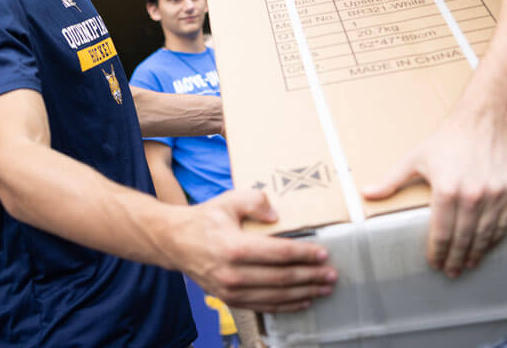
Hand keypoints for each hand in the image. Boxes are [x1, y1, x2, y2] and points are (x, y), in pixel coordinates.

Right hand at [168, 189, 336, 312]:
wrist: (175, 243)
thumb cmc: (205, 219)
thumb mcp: (228, 201)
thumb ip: (254, 201)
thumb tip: (277, 214)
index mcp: (234, 247)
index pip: (279, 253)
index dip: (304, 254)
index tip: (323, 254)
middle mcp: (233, 273)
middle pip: (282, 278)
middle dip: (311, 277)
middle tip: (332, 275)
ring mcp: (230, 290)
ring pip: (275, 296)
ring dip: (304, 293)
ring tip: (324, 289)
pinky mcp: (230, 300)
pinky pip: (263, 306)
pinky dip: (285, 305)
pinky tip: (303, 300)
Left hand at [362, 108, 506, 276]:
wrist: (483, 121)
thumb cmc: (446, 141)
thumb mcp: (415, 159)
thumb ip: (392, 180)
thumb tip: (366, 194)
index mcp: (446, 189)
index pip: (442, 232)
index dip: (437, 252)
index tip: (434, 263)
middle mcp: (473, 194)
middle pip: (464, 238)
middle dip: (456, 259)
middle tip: (452, 271)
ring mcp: (495, 194)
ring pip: (485, 234)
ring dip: (476, 253)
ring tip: (468, 264)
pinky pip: (504, 223)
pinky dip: (495, 238)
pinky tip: (487, 245)